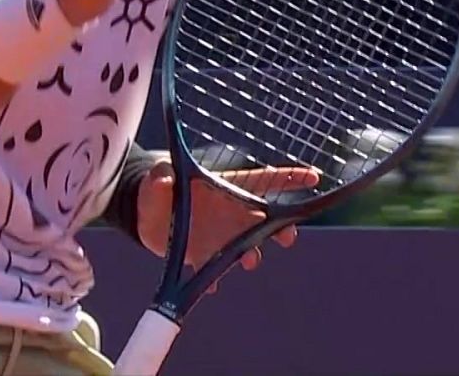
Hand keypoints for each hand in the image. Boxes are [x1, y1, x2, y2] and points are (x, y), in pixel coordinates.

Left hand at [136, 163, 320, 292]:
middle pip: (265, 220)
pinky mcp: (205, 256)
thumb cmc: (157, 187)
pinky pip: (215, 270)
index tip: (313, 177)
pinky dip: (213, 278)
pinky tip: (211, 284)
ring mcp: (221, 235)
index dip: (289, 178)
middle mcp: (231, 212)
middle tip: (288, 237)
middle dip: (281, 229)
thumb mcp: (157, 177)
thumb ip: (160, 175)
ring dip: (250, 255)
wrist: (145, 216)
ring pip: (245, 247)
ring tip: (248, 261)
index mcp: (227, 187)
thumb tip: (163, 175)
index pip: (263, 180)